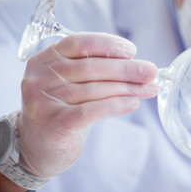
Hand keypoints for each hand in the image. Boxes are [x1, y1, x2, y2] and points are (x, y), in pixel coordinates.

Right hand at [18, 32, 157, 181]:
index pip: (79, 43)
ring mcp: (43, 101)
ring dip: (128, 88)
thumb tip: (140, 67)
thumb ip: (98, 72)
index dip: (108, 45)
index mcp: (45, 60)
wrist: (39, 147)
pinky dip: (116, 106)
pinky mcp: (53, 124)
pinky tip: (133, 103)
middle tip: (151, 72)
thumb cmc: (64, 110)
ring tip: (150, 89)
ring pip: (94, 89)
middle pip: (91, 67)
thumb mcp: (74, 84)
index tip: (132, 50)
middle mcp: (39, 78)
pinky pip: (91, 111)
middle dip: (127, 69)